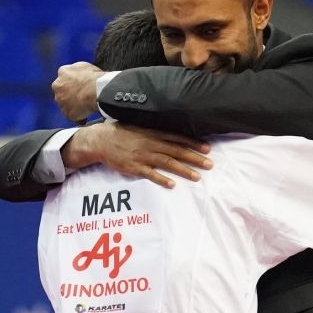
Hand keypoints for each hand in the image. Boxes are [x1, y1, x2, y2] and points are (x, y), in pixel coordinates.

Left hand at [52, 62, 104, 122]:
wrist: (96, 91)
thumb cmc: (93, 78)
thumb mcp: (84, 65)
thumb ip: (76, 70)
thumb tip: (78, 74)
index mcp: (62, 72)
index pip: (63, 78)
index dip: (71, 83)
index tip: (78, 86)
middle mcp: (58, 86)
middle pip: (61, 92)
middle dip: (69, 94)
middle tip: (81, 96)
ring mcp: (61, 101)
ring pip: (65, 105)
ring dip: (73, 105)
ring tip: (85, 106)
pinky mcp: (68, 113)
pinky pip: (72, 116)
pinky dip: (78, 116)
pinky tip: (86, 115)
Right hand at [60, 122, 210, 188]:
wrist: (101, 140)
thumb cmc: (122, 133)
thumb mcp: (140, 127)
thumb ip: (156, 131)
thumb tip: (173, 133)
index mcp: (154, 133)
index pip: (178, 138)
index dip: (194, 143)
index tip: (208, 148)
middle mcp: (151, 144)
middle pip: (177, 151)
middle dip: (195, 158)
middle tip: (210, 164)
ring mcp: (143, 156)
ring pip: (168, 163)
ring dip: (184, 170)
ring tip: (197, 177)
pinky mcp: (134, 167)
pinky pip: (150, 174)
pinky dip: (162, 180)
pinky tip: (172, 185)